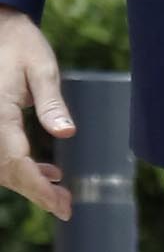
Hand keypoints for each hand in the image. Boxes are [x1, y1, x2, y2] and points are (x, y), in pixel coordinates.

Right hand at [0, 8, 74, 221]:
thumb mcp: (42, 67)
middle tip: (66, 207)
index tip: (62, 204)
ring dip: (28, 182)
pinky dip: (21, 167)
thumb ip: (52, 101)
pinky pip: (1, 154)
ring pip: (1, 167)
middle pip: (6, 171)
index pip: (16, 161)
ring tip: (61, 193)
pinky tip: (48, 172)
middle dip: (35, 192)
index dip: (38, 187)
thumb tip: (68, 132)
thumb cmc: (20, 44)